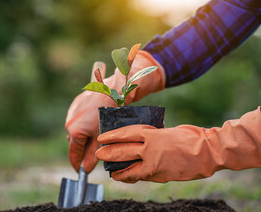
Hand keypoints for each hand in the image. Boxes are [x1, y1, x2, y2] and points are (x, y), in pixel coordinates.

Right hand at [65, 50, 164, 172]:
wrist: (112, 91)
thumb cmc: (109, 116)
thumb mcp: (102, 139)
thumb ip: (93, 156)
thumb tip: (86, 169)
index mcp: (75, 133)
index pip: (73, 154)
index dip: (77, 165)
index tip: (81, 172)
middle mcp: (69, 123)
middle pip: (74, 142)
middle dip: (83, 148)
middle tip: (95, 149)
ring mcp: (71, 113)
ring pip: (76, 129)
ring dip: (83, 134)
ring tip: (97, 131)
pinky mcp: (76, 104)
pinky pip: (77, 118)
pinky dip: (84, 122)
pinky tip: (95, 119)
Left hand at [96, 107, 260, 182]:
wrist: (208, 152)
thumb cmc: (189, 137)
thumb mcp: (166, 131)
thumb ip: (151, 137)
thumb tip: (138, 141)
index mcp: (151, 135)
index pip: (125, 135)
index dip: (111, 137)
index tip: (101, 139)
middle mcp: (150, 150)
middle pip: (123, 152)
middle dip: (108, 154)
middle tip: (99, 155)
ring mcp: (154, 164)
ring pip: (129, 169)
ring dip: (118, 170)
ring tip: (110, 172)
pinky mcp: (160, 176)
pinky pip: (141, 177)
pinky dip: (131, 177)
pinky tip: (126, 177)